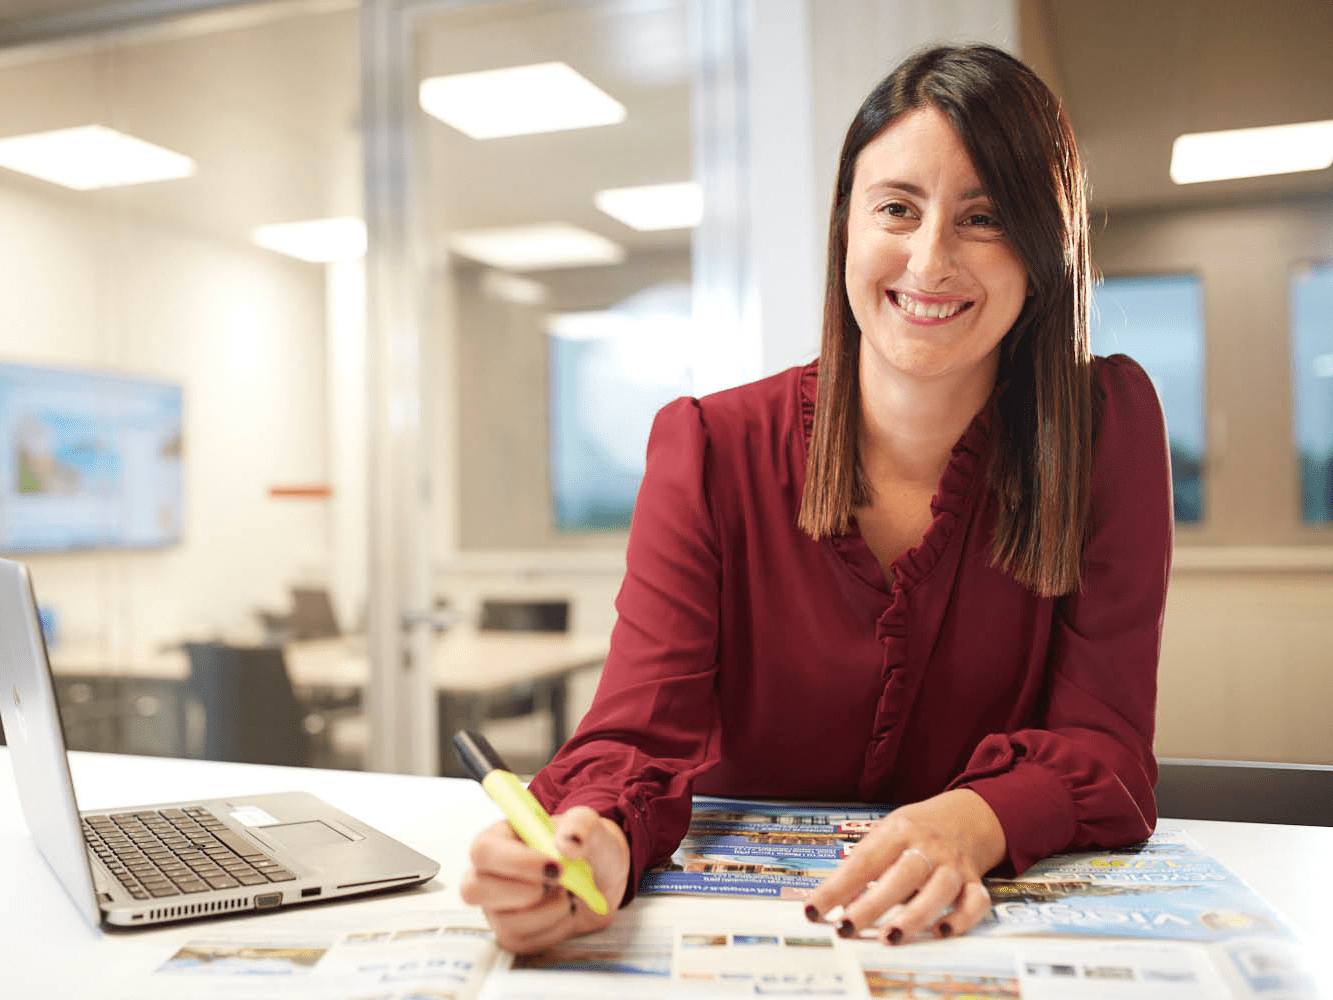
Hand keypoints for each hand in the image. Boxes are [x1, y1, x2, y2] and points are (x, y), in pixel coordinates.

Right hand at [459, 805, 630, 953]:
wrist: (601, 878)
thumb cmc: (585, 846)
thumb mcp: (589, 825)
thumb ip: (580, 824)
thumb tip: (567, 843)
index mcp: (500, 838)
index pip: (484, 850)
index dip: (515, 861)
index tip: (554, 866)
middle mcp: (490, 874)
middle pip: (474, 890)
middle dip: (522, 892)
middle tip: (559, 883)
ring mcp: (497, 907)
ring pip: (505, 923)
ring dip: (549, 911)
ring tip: (569, 894)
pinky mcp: (512, 934)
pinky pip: (524, 942)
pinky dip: (555, 929)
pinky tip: (567, 911)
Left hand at [804, 789, 1005, 943]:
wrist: (967, 816)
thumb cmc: (917, 830)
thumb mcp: (887, 832)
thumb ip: (865, 863)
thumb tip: (837, 901)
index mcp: (899, 830)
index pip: (863, 860)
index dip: (837, 887)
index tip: (813, 909)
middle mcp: (928, 846)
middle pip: (901, 874)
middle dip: (872, 904)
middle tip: (846, 928)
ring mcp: (954, 864)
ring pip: (938, 890)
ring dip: (914, 915)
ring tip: (888, 937)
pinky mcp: (975, 882)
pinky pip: (975, 902)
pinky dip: (961, 919)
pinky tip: (941, 932)